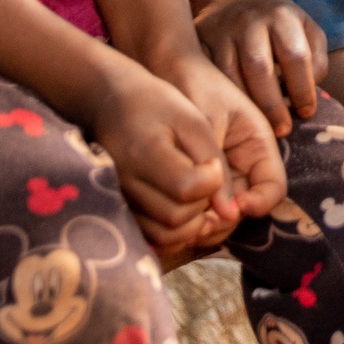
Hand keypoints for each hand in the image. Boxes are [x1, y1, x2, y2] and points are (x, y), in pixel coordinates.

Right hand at [89, 60, 244, 259]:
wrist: (112, 104)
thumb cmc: (158, 105)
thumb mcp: (193, 121)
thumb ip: (214, 162)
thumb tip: (231, 213)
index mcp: (145, 153)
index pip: (187, 188)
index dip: (211, 181)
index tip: (212, 163)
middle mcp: (126, 183)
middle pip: (176, 218)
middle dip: (203, 205)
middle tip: (206, 180)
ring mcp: (119, 201)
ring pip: (164, 236)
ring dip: (192, 224)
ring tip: (197, 195)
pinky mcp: (120, 211)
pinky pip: (152, 239)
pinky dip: (175, 233)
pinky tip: (184, 208)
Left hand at [130, 45, 287, 255]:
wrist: (165, 67)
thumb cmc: (193, 86)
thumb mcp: (209, 124)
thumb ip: (220, 167)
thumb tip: (229, 213)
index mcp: (258, 142)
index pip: (273, 187)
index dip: (259, 203)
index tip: (232, 208)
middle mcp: (244, 161)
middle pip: (248, 206)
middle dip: (227, 220)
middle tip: (200, 225)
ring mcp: (223, 170)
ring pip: (224, 211)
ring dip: (209, 222)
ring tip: (185, 224)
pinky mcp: (199, 176)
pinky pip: (203, 204)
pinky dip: (192, 214)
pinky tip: (174, 216)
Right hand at [194, 0, 327, 134]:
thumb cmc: (278, 25)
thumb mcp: (306, 30)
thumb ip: (316, 61)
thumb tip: (306, 100)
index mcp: (281, 16)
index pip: (295, 55)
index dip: (303, 89)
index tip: (306, 113)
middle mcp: (249, 21)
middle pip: (259, 66)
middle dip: (271, 104)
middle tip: (281, 130)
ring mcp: (220, 31)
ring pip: (229, 75)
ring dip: (244, 106)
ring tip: (257, 128)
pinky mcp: (199, 43)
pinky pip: (208, 77)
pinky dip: (220, 99)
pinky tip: (231, 116)